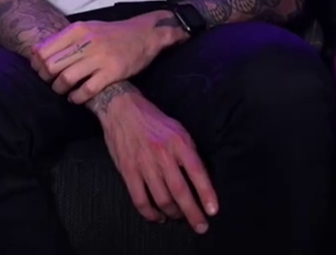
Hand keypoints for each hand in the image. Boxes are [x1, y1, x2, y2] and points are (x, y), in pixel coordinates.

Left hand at [37, 14, 181, 103]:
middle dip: (46, 78)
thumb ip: (66, 39)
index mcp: (78, 30)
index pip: (44, 50)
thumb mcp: (88, 28)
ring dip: (59, 89)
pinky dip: (76, 98)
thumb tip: (39, 54)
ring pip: (65, 79)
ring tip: (63, 90)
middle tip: (51, 82)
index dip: (37, 64)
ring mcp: (100, 58)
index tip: (39, 70)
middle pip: (51, 66)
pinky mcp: (112, 72)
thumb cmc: (112, 33)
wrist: (145, 35)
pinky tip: (76, 98)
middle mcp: (87, 42)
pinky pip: (85, 90)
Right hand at [95, 86, 218, 233]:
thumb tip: (200, 176)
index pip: (197, 171)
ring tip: (179, 217)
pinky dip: (150, 213)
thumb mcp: (178, 129)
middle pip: (180, 190)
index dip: (206, 193)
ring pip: (161, 198)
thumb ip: (189, 152)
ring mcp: (144, 164)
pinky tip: (158, 217)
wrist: (122, 109)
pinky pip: (140, 199)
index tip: (213, 210)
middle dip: (192, 212)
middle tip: (201, 226)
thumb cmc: (154, 121)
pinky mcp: (128, 171)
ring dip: (173, 213)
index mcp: (179, 142)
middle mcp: (162, 154)